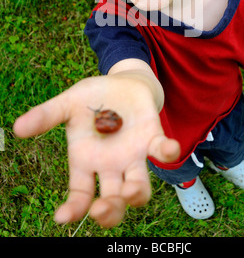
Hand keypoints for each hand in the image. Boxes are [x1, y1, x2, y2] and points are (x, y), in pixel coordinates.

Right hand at [13, 76, 179, 227]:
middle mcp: (111, 166)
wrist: (123, 83)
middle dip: (108, 212)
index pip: (80, 195)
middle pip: (111, 201)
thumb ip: (47, 116)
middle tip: (102, 209)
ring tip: (130, 191)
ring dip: (136, 194)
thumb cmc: (93, 98)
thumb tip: (17, 128)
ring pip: (138, 188)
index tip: (63, 217)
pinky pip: (161, 152)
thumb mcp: (67, 103)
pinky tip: (168, 149)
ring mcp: (133, 156)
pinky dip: (167, 153)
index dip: (73, 209)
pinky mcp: (153, 139)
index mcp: (87, 162)